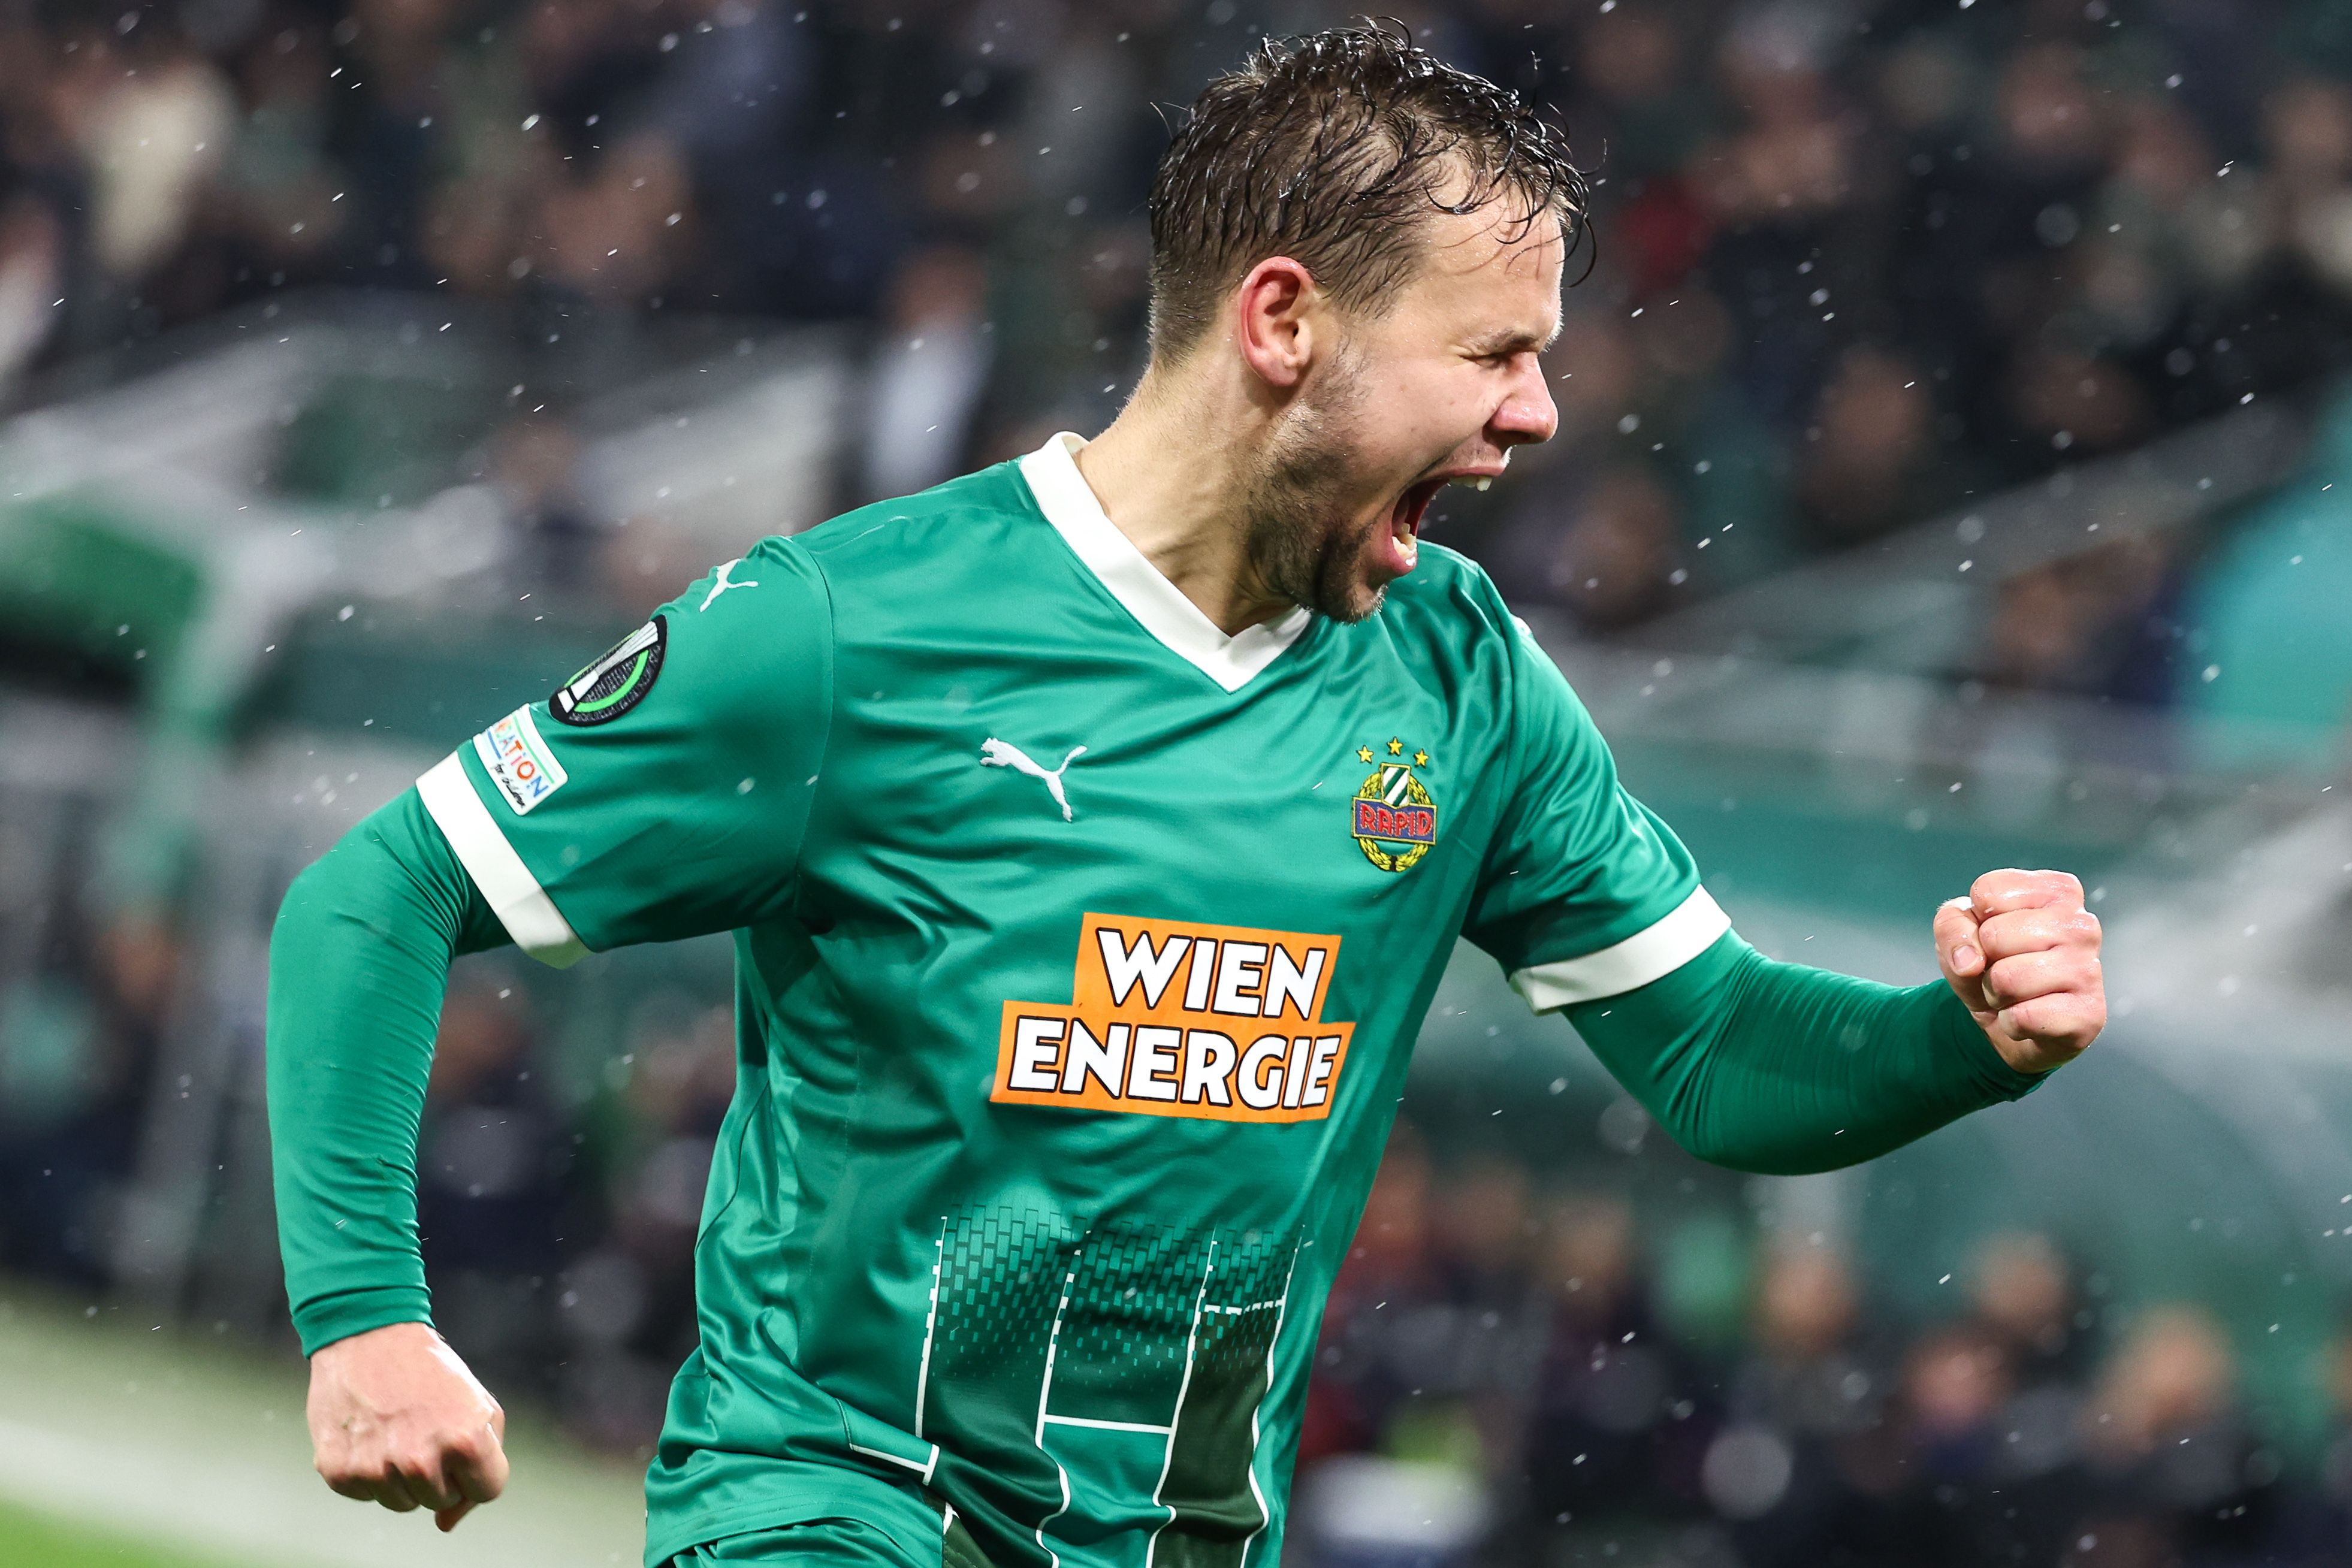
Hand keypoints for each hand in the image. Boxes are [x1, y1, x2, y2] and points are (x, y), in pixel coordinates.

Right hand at [306, 1321, 508, 1531]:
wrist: (370, 1335)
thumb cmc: (433, 1372)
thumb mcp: (479, 1407)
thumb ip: (481, 1467)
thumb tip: (446, 1524)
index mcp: (465, 1441)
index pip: (486, 1491)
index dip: (478, 1472)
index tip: (465, 1448)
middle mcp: (420, 1460)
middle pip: (442, 1501)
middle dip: (442, 1473)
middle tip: (426, 1429)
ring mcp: (376, 1468)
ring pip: (403, 1503)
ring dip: (404, 1476)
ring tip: (398, 1429)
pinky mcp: (338, 1471)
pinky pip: (366, 1495)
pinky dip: (369, 1471)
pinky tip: (370, 1434)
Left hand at [1934, 869, 2104, 1074]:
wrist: (2008, 1018)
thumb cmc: (1990, 962)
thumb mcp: (1958, 932)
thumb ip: (1951, 927)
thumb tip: (1970, 962)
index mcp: (2057, 891)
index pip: (1988, 893)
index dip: (1974, 921)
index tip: (1993, 935)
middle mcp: (2082, 924)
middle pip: (1994, 936)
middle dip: (1985, 960)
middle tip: (2004, 968)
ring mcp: (2090, 969)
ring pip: (2007, 979)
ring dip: (1996, 993)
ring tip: (2015, 992)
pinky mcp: (2089, 1014)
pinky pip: (2022, 1018)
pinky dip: (2011, 1023)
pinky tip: (2030, 1015)